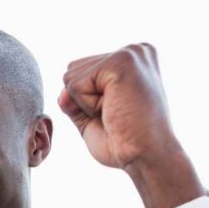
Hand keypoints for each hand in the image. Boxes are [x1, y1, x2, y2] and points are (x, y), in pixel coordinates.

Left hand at [58, 44, 204, 207]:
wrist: (146, 157)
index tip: (117, 113)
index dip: (87, 101)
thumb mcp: (91, 116)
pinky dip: (87, 105)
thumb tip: (62, 92)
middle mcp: (134, 50)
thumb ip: (72, 99)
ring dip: (86, 104)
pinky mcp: (122, 62)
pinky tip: (113, 111)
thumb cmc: (124, 143)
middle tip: (115, 114)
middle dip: (84, 100)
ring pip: (71, 76)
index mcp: (131, 60)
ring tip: (115, 112)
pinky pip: (76, 85)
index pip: (81, 71)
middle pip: (73, 70)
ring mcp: (129, 53)